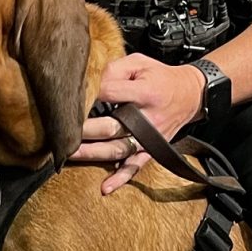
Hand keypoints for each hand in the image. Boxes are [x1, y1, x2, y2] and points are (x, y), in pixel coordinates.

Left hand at [70, 53, 205, 195]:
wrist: (191, 95)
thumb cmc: (161, 78)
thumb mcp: (140, 63)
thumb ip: (115, 70)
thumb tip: (91, 81)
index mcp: (144, 93)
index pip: (110, 93)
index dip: (89, 94)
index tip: (69, 97)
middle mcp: (147, 118)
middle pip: (111, 126)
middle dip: (85, 130)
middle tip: (61, 131)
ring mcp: (150, 138)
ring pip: (118, 149)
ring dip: (93, 154)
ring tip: (68, 154)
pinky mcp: (151, 149)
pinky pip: (135, 166)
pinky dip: (121, 178)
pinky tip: (105, 187)